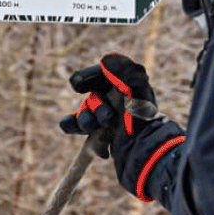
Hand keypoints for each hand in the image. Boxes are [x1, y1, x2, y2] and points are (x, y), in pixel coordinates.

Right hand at [59, 54, 183, 200]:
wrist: (143, 155)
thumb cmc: (143, 123)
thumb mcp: (139, 92)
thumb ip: (124, 71)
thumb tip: (106, 58)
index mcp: (129, 87)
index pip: (102, 72)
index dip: (88, 77)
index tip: (78, 85)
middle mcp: (119, 101)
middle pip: (92, 95)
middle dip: (94, 106)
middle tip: (107, 118)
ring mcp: (109, 119)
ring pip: (84, 111)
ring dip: (86, 119)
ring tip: (99, 128)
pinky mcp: (102, 135)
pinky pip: (77, 126)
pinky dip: (71, 125)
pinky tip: (70, 127)